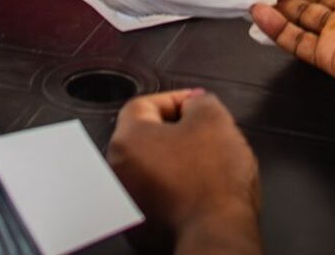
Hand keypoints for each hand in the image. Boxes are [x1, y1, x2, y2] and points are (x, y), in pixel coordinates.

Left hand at [108, 90, 261, 253]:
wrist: (217, 234)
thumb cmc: (212, 184)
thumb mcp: (214, 119)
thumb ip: (200, 101)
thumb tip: (196, 104)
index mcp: (127, 141)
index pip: (145, 104)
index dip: (177, 99)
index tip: (196, 104)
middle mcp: (118, 172)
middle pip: (146, 138)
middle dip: (177, 132)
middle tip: (205, 135)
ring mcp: (127, 203)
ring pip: (152, 168)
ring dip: (176, 162)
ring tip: (206, 165)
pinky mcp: (141, 227)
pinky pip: (157, 196)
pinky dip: (175, 190)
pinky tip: (199, 190)